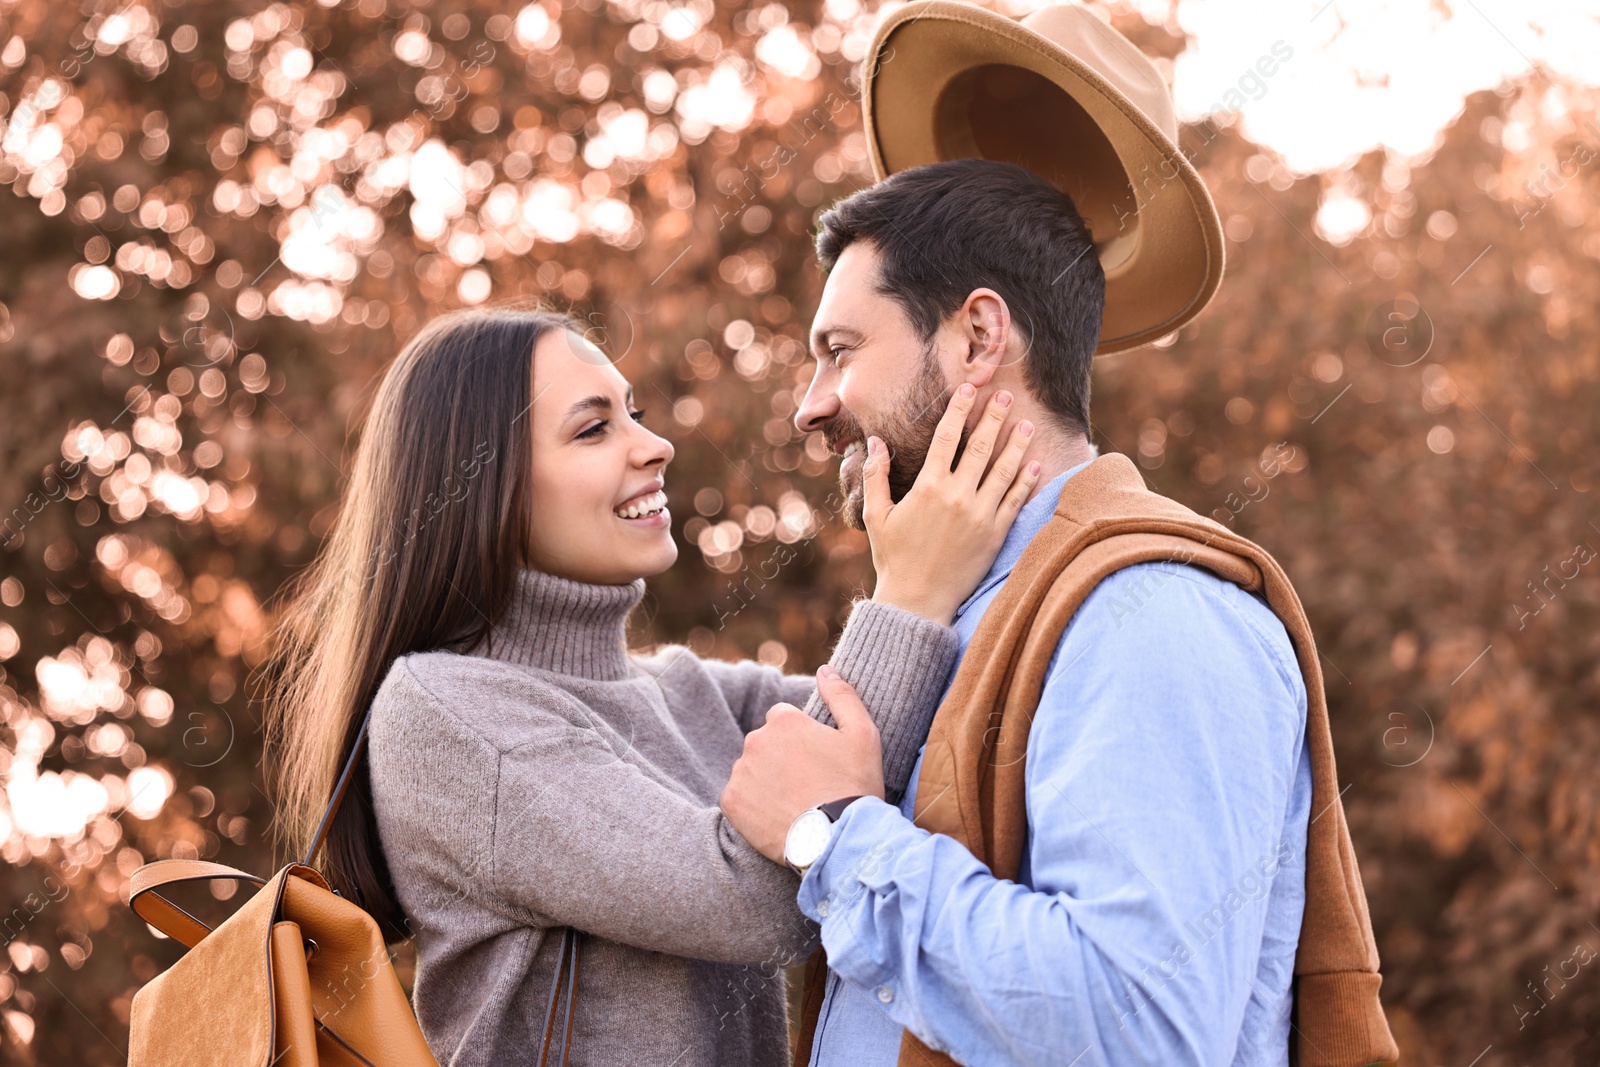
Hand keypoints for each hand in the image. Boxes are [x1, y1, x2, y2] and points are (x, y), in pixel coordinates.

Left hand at [720, 666, 884, 863]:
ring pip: (751, 769)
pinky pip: (737, 797)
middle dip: (781, 758)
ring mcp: (741, 772)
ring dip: (765, 781)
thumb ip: (842, 696)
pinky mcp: (731, 802)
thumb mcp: (863, 735)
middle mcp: (756, 740)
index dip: (801, 739)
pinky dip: (751, 806)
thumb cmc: (854, 786)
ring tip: (793, 803)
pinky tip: (775, 816)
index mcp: (785, 720)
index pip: (783, 719)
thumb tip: (825, 669)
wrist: (838, 839)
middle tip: (807, 784)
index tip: (816, 761)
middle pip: (765, 744)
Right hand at [866, 385, 1041, 624]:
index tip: (968, 389)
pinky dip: (1027, 480)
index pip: (947, 437)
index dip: (959, 409)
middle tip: (1005, 396)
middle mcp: (958, 496)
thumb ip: (876, 474)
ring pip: (1005, 470)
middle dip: (994, 417)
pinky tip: (1034, 463)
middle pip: (982, 446)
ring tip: (1026, 423)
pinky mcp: (996, 534)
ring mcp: (981, 515)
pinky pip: (1016, 500)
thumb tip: (875, 441)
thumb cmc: (894, 558)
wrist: (918, 601)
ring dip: (1017, 443)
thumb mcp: (877, 515)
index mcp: (928, 487)